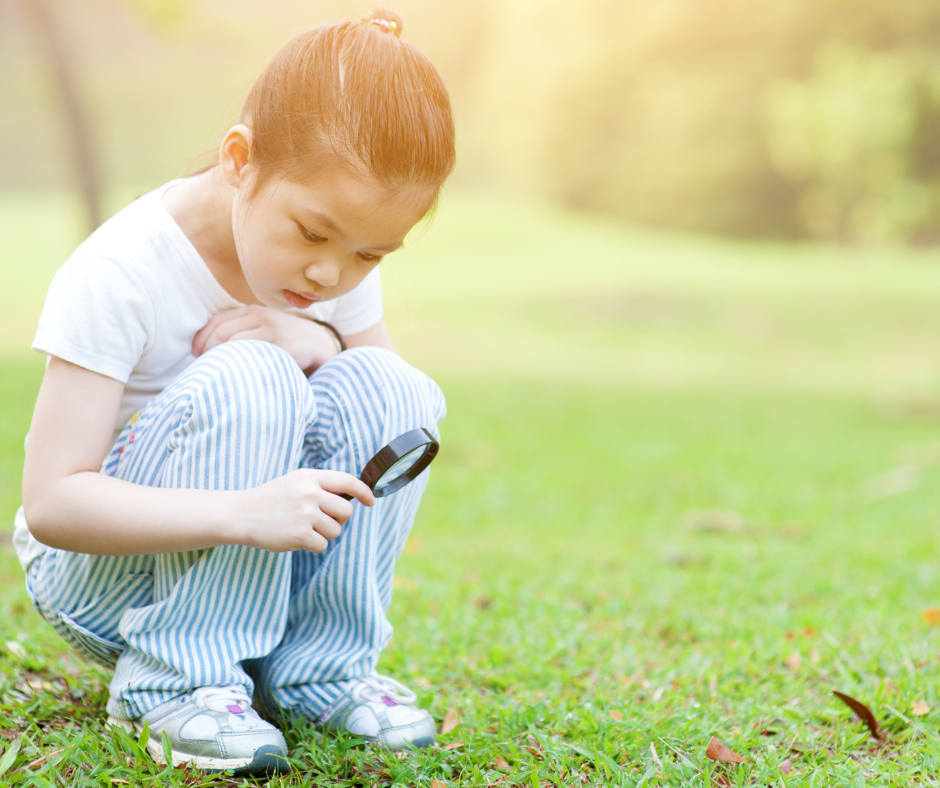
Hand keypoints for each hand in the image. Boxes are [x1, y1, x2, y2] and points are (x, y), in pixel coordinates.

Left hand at [193, 305, 341, 372]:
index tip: (196, 354)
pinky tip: (236, 374)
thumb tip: (208, 347)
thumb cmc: (285, 339)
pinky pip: (253, 354)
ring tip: (217, 371)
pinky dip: (241, 364)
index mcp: (251, 310)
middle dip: (208, 351)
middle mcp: (260, 315)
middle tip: (205, 367)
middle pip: (222, 332)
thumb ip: (242, 329)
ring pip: (234, 342)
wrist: (319, 342)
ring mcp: (272, 329)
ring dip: (221, 358)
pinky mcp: (282, 345)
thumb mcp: (263, 327)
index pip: (216, 321)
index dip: (202, 338)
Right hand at [235, 469, 373, 552]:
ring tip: (302, 528)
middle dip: (338, 519)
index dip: (363, 492)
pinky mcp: (300, 535)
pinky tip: (296, 538)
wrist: (241, 514)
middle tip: (319, 521)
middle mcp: (310, 493)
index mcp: (310, 477)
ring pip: (336, 530)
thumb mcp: (295, 482)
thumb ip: (320, 486)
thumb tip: (351, 497)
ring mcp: (305, 514)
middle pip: (346, 511)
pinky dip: (312, 545)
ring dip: (323, 534)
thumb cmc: (271, 500)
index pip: (347, 481)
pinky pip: (323, 545)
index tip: (370, 502)